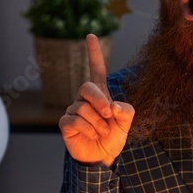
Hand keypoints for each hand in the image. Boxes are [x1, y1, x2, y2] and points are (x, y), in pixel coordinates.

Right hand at [58, 34, 133, 166]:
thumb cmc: (113, 137)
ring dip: (98, 123)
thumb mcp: (126, 124)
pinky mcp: (66, 123)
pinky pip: (74, 120)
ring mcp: (73, 110)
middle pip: (87, 87)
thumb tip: (114, 106)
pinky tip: (94, 136)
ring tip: (102, 132)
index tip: (91, 35)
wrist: (102, 157)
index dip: (94, 53)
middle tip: (109, 115)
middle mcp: (84, 99)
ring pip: (82, 108)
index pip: (96, 69)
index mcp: (100, 94)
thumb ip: (126, 111)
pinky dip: (88, 130)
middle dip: (99, 100)